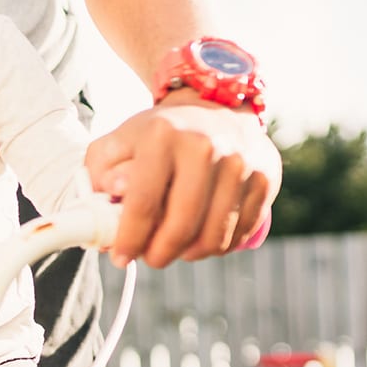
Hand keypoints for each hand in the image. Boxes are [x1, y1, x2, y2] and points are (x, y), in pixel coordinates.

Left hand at [85, 94, 280, 267]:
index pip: (143, 203)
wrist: (214, 108)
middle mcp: (206, 147)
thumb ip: (101, 171)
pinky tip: (200, 238)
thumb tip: (109, 200)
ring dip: (189, 253)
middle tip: (149, 258)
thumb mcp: (118, 142)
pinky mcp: (264, 179)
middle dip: (159, 253)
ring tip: (173, 248)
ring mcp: (240, 163)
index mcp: (163, 136)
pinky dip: (217, 246)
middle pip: (182, 225)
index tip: (120, 258)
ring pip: (214, 236)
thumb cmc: (158, 135)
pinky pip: (239, 233)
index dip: (129, 239)